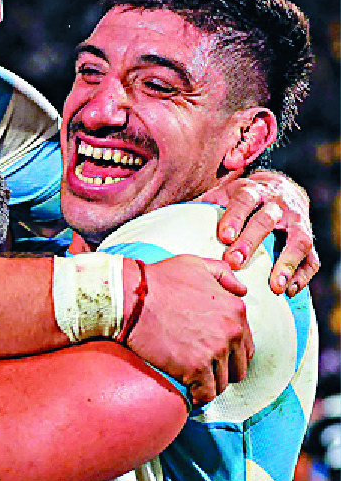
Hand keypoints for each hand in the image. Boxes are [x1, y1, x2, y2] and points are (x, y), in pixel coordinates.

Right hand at [123, 255, 251, 406]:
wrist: (130, 296)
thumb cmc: (159, 280)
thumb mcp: (194, 264)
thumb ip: (223, 274)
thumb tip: (242, 290)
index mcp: (235, 309)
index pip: (246, 346)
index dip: (230, 353)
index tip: (213, 355)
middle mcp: (231, 332)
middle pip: (237, 368)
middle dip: (221, 371)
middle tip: (201, 369)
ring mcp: (214, 352)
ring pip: (221, 383)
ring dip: (208, 384)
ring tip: (192, 381)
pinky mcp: (195, 369)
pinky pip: (205, 394)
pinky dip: (197, 396)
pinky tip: (187, 392)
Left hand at [197, 172, 318, 295]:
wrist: (279, 189)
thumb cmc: (241, 199)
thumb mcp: (222, 195)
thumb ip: (202, 206)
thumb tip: (168, 218)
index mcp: (252, 191)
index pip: (243, 200)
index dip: (234, 218)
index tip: (223, 237)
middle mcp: (277, 204)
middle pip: (266, 220)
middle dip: (251, 242)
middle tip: (235, 262)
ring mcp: (297, 221)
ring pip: (298, 240)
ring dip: (286, 263)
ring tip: (274, 286)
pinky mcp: (308, 238)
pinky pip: (312, 258)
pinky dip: (303, 275)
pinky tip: (289, 291)